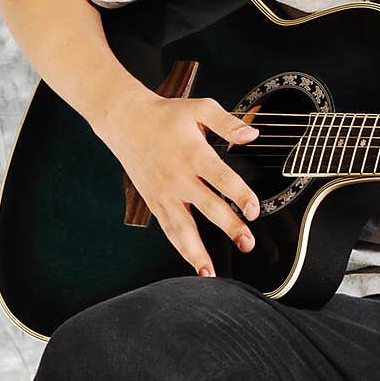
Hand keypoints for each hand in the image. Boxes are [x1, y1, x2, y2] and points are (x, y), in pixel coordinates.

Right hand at [96, 86, 260, 276]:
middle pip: (206, 206)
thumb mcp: (200, 108)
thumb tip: (252, 135)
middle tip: (247, 242)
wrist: (125, 121)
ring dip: (197, 251)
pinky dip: (180, 249)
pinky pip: (169, 229)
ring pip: (182, 227)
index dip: (239, 194)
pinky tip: (194, 264)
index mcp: (193, 153)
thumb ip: (227, 123)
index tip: (254, 210)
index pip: (220, 177)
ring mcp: (164, 193)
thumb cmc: (166, 115)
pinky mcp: (154, 202)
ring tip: (211, 273)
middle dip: (228, 226)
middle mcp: (178, 177)